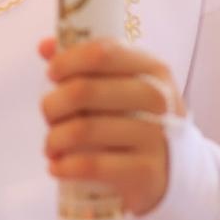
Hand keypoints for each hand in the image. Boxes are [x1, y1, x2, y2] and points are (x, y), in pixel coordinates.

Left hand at [41, 37, 182, 215]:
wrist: (174, 171)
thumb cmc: (139, 120)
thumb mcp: (124, 87)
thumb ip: (88, 64)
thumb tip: (45, 47)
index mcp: (153, 70)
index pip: (102, 53)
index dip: (68, 61)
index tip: (52, 75)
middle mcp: (158, 99)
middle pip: (84, 91)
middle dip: (53, 104)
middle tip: (49, 116)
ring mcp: (155, 137)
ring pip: (83, 130)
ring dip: (54, 138)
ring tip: (51, 145)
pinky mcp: (145, 172)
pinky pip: (92, 165)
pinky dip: (65, 166)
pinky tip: (57, 167)